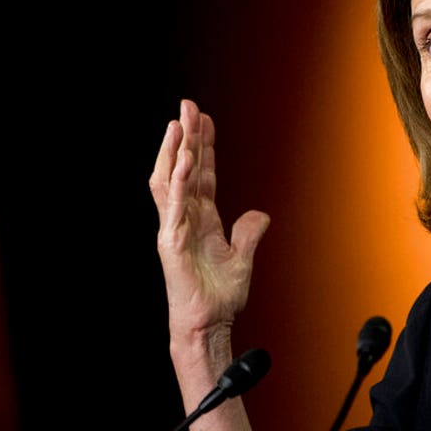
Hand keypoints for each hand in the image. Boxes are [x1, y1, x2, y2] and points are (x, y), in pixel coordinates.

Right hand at [149, 99, 269, 343]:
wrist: (208, 326)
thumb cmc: (219, 297)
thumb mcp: (242, 259)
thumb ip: (249, 233)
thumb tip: (260, 214)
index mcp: (201, 219)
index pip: (201, 174)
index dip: (204, 146)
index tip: (205, 119)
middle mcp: (184, 219)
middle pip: (184, 168)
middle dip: (186, 136)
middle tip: (187, 105)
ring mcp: (175, 228)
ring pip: (171, 180)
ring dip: (175, 150)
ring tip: (179, 122)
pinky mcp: (172, 242)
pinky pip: (174, 205)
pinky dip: (179, 180)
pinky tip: (184, 158)